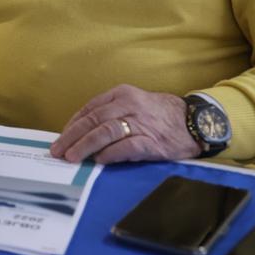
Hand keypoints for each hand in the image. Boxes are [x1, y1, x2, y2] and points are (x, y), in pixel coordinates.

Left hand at [49, 84, 200, 163]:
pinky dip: (111, 154)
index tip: (61, 139)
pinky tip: (99, 160)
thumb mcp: (133, 104)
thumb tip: (81, 134)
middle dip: (72, 137)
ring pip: (106, 132)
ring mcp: (142, 123)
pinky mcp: (153, 141)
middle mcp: (130, 105)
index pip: (89, 109)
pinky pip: (127, 147)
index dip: (72, 125)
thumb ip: (110, 114)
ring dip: (86, 146)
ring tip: (72, 158)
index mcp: (121, 94)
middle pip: (93, 120)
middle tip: (58, 151)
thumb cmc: (159, 115)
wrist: (196, 121)